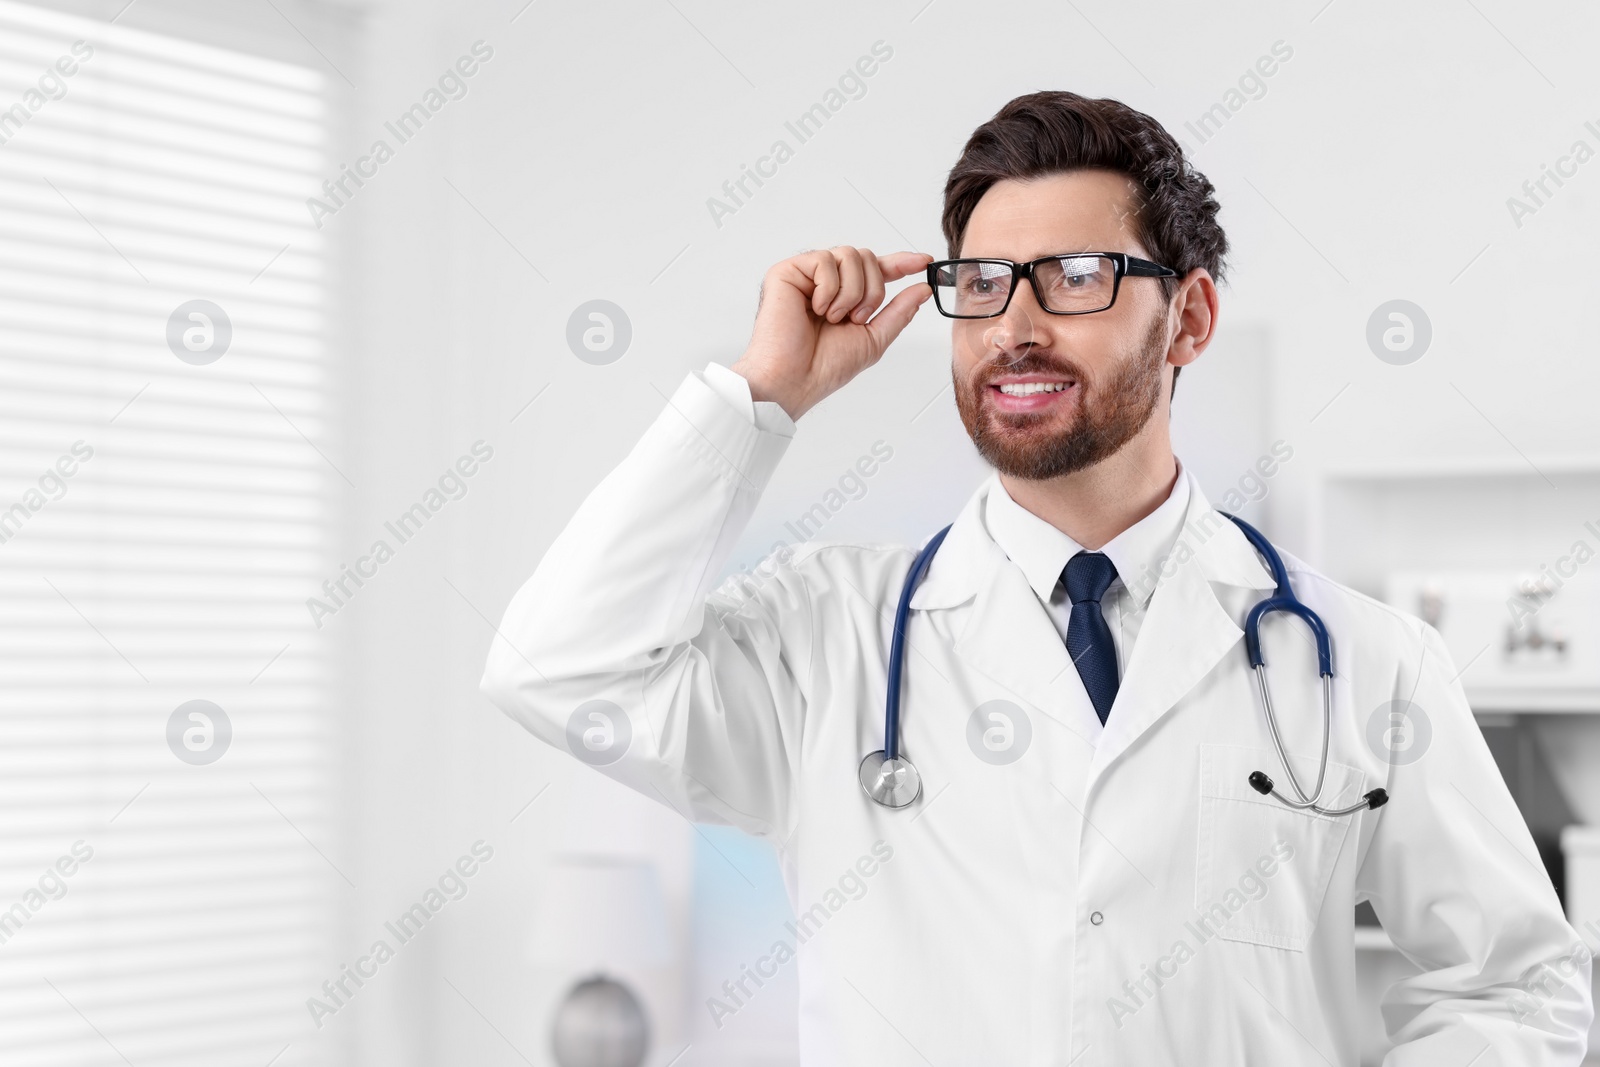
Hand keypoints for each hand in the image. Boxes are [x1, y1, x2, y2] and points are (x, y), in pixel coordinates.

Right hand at [731, 247, 933, 420]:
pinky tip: (816, 308)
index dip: (901, 263)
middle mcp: (826, 282)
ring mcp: (806, 275)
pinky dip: (828, 289)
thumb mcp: (874, 339)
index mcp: (845, 297)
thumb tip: (922, 288)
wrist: (794, 379)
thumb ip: (899, 312)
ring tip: (833, 317)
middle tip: (856, 318)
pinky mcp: (787, 272)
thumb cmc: (824, 367)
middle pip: (866, 257)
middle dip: (872, 290)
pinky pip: (824, 260)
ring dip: (850, 292)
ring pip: (849, 255)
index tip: (924, 262)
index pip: (876, 270)